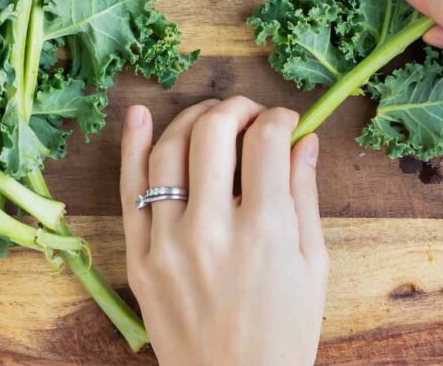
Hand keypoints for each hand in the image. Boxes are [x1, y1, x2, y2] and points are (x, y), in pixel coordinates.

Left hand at [119, 97, 328, 365]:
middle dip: (237, 108)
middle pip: (215, 133)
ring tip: (211, 115)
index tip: (285, 122)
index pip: (266, 141)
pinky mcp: (139, 258)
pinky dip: (131, 145)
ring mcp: (167, 243)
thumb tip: (304, 140)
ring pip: (168, 151)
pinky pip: (129, 190)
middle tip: (250, 113)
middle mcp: (212, 230)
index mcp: (265, 231)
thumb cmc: (284, 334)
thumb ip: (304, 196)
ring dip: (192, 119)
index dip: (279, 119)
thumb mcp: (313, 266)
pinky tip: (139, 114)